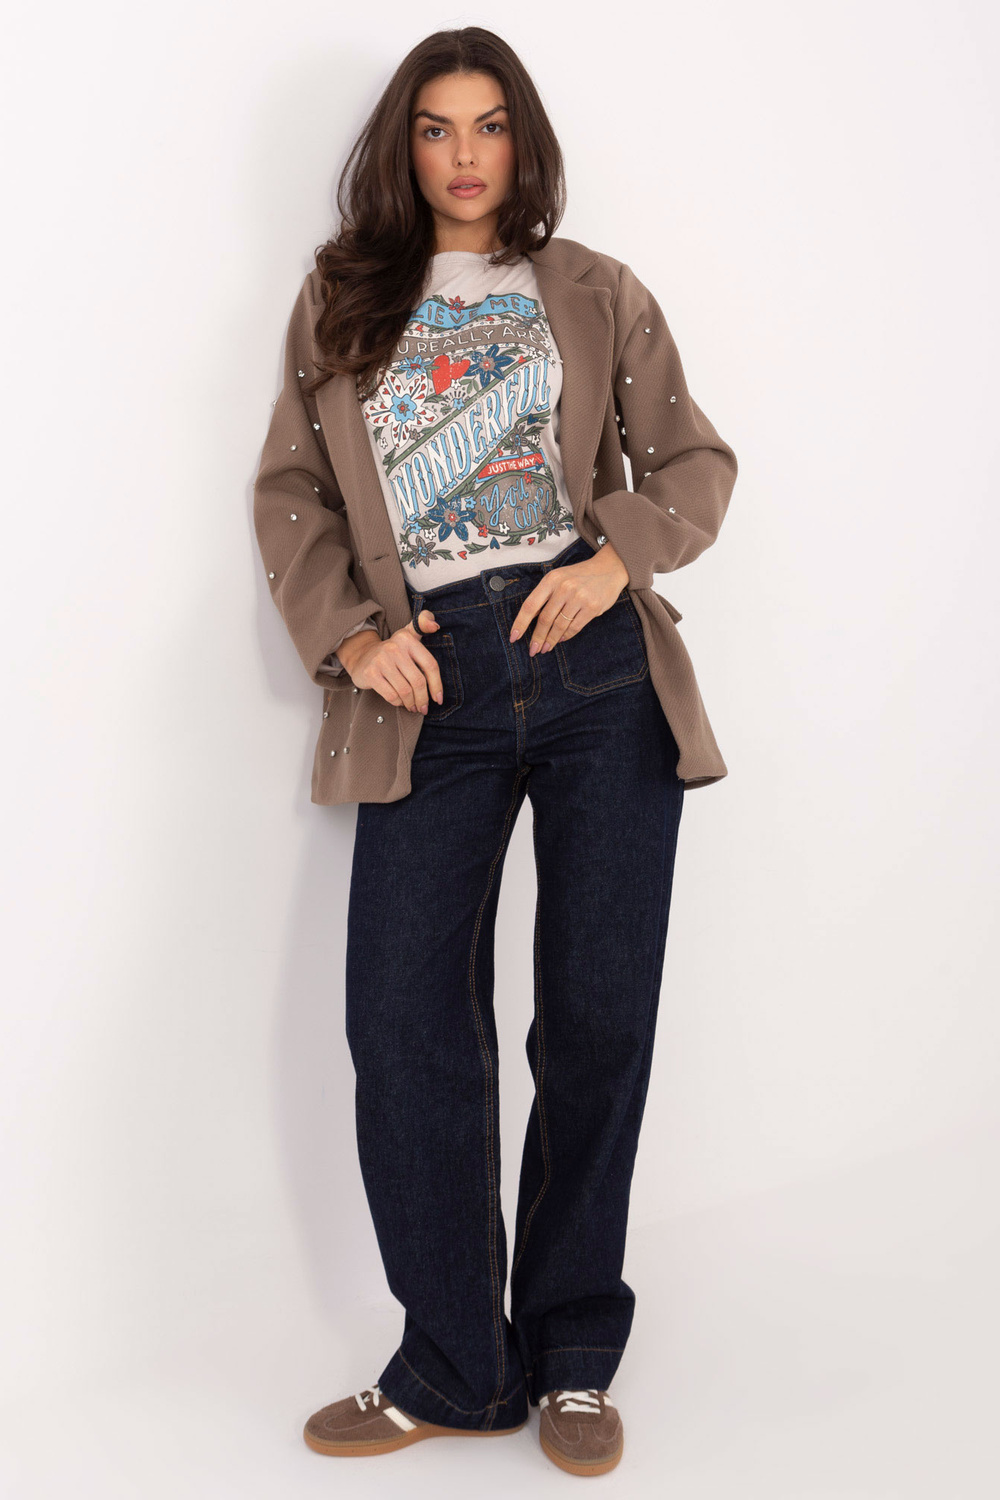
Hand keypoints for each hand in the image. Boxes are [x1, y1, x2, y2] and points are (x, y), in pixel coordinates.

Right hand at [336, 611, 444, 712]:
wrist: (361, 656)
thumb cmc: (392, 651)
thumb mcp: (408, 635)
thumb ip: (423, 625)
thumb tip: (435, 625)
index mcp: (407, 639)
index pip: (430, 665)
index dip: (437, 685)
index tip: (438, 699)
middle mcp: (394, 648)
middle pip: (418, 681)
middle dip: (423, 699)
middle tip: (423, 707)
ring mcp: (381, 661)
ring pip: (405, 691)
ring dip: (411, 703)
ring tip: (412, 706)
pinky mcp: (371, 674)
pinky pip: (391, 696)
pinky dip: (398, 703)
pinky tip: (400, 702)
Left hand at [508, 543, 629, 654]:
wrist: (610, 568)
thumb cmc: (580, 576)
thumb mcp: (559, 577)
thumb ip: (546, 595)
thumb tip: (532, 621)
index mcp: (551, 580)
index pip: (531, 605)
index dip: (520, 623)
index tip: (514, 637)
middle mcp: (564, 588)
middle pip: (545, 619)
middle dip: (537, 638)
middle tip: (533, 650)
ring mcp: (579, 598)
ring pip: (559, 626)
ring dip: (550, 640)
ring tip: (545, 648)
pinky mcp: (592, 608)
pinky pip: (574, 627)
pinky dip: (566, 636)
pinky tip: (561, 640)